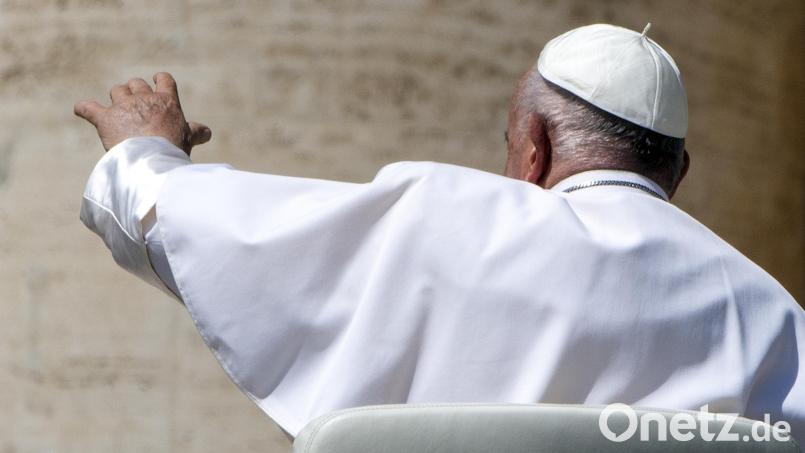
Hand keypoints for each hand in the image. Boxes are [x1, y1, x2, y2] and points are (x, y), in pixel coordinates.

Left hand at [74, 72, 210, 154]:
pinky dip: (84, 109)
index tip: (156, 81)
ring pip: (117, 91)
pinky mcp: (104, 118)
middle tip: (136, 104)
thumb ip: (195, 133)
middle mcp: (145, 98)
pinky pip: (88, 108)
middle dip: (135, 90)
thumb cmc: (174, 149)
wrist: (152, 159)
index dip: (159, 79)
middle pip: (137, 83)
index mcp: (167, 101)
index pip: (164, 80)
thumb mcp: (187, 139)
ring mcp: (123, 106)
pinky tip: (82, 110)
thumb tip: (207, 133)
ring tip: (118, 111)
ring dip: (117, 98)